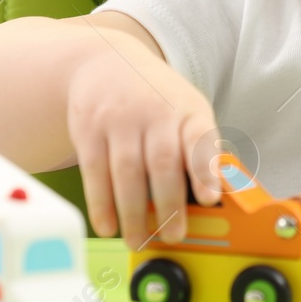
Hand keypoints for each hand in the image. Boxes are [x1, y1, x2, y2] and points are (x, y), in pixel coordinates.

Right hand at [64, 45, 220, 249]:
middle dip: (169, 205)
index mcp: (188, 110)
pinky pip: (94, 171)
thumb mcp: (186, 110)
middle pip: (162, 162)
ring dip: (133, 213)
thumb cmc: (156, 99)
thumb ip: (198, 148)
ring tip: (138, 240)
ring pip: (127, 171)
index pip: (200, 138)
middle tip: (174, 236)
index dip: (205, 169)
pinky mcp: (88, 129)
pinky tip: (108, 226)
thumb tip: (212, 199)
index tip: (210, 199)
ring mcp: (119, 119)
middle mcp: (155, 112)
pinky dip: (101, 204)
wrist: (106, 61)